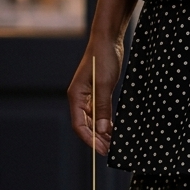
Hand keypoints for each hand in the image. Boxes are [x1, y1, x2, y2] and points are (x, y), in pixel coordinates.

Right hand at [67, 33, 125, 155]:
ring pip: (92, 120)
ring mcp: (87, 96)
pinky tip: (114, 129)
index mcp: (76, 96)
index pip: (79, 125)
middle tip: (111, 150)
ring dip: (102, 132)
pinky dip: (105, 122)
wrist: (108, 39)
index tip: (102, 150)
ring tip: (114, 142)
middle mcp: (79, 98)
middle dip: (97, 139)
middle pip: (85, 125)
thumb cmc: (103, 58)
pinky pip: (99, 113)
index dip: (90, 139)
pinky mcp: (97, 93)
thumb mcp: (104, 83)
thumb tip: (102, 130)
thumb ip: (103, 107)